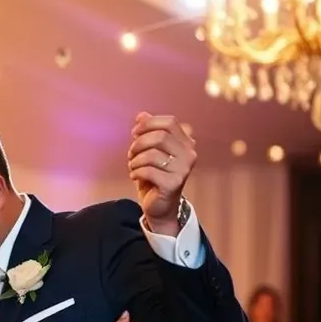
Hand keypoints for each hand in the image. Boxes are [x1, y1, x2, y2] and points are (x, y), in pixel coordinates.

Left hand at [127, 113, 196, 235]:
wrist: (160, 206)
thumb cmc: (154, 176)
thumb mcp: (150, 151)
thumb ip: (147, 132)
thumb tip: (141, 115)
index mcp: (186, 143)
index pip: (169, 122)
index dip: (149, 124)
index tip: (134, 133)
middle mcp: (189, 154)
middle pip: (159, 137)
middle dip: (139, 144)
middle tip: (131, 154)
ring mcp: (183, 170)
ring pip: (152, 154)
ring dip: (135, 160)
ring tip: (133, 167)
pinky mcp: (173, 184)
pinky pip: (148, 170)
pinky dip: (136, 172)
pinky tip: (135, 176)